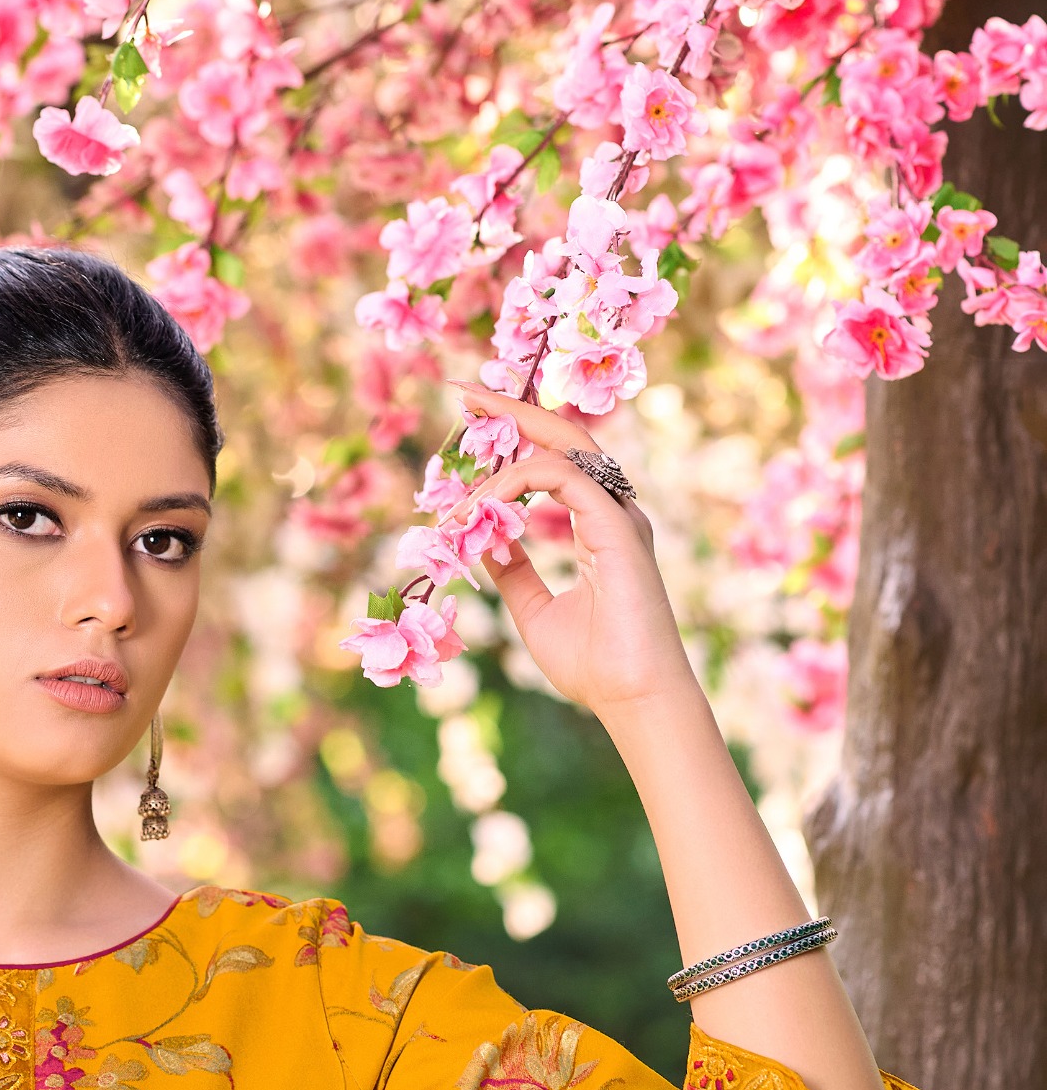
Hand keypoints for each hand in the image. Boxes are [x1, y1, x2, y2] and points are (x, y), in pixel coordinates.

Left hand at [444, 382, 696, 718]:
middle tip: (464, 390)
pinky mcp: (614, 527)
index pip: (555, 464)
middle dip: (513, 409)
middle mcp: (612, 512)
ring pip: (559, 451)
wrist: (633, 699)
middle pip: (563, 437)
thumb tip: (481, 538)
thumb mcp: (534, 611)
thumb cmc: (594, 665)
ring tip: (456, 500)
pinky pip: (559, 478)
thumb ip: (512, 571)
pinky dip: (514, 484)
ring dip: (499, 462)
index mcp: (600, 527)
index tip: (472, 426)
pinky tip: (482, 510)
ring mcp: (618, 516)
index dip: (516, 439)